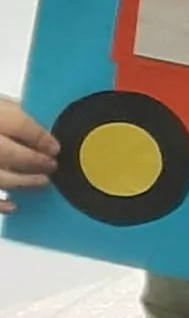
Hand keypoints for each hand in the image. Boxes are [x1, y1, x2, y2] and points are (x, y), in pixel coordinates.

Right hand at [0, 97, 58, 216]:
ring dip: (23, 182)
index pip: (17, 124)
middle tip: (51, 165)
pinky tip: (13, 205)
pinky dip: (0, 204)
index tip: (54, 147)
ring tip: (41, 181)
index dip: (40, 137)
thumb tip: (41, 128)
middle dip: (35, 161)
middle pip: (9, 152)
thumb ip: (10, 112)